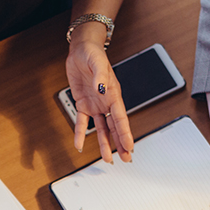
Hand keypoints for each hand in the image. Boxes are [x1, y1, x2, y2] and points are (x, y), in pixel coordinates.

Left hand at [65, 40, 133, 163]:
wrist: (81, 51)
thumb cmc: (93, 54)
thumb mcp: (97, 62)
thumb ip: (100, 76)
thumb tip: (100, 89)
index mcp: (113, 94)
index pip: (120, 118)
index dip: (125, 133)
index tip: (130, 146)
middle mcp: (106, 102)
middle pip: (114, 127)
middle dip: (121, 143)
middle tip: (126, 158)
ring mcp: (95, 105)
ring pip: (101, 129)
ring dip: (104, 143)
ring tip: (108, 158)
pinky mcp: (83, 104)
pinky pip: (82, 122)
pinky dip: (80, 134)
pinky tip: (79, 145)